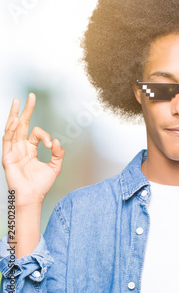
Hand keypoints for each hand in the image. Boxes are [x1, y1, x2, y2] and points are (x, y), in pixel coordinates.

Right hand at [2, 93, 64, 207]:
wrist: (33, 196)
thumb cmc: (41, 184)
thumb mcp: (55, 167)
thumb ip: (58, 154)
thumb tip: (58, 141)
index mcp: (30, 149)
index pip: (37, 134)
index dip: (46, 136)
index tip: (52, 145)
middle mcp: (20, 148)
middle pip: (22, 125)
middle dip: (26, 110)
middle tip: (30, 96)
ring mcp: (12, 151)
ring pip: (12, 129)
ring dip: (14, 115)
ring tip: (17, 102)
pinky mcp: (7, 157)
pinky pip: (8, 141)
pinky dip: (11, 130)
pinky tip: (15, 120)